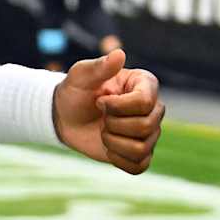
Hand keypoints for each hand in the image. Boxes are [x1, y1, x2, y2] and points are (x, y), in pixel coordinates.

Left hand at [52, 50, 163, 174]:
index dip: (118, 107)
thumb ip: (99, 66)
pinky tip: (107, 147)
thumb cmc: (76, 92)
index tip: (100, 101)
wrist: (66, 117)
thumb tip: (119, 54)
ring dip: (113, 142)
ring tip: (103, 131)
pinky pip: (139, 166)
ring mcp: (149, 132)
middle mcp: (153, 108)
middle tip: (101, 117)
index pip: (145, 102)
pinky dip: (118, 159)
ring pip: (142, 148)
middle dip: (114, 125)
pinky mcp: (141, 153)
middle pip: (146, 126)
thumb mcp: (80, 76)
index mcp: (145, 84)